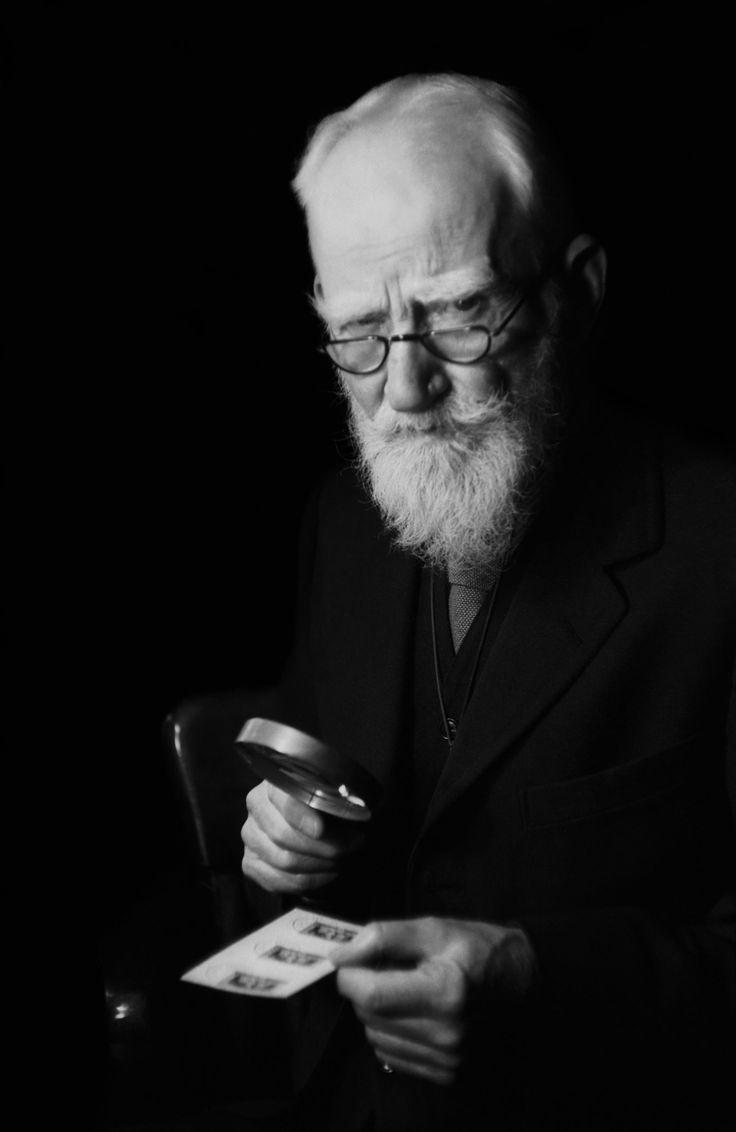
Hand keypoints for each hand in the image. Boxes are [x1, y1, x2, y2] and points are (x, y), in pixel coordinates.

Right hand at [241, 780, 364, 894]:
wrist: (307, 820)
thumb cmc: (323, 804)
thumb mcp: (331, 793)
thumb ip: (335, 799)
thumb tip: (350, 813)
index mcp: (275, 783)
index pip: (284, 801)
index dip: (301, 817)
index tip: (321, 830)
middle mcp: (256, 806)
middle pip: (283, 835)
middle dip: (323, 846)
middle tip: (351, 847)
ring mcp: (250, 835)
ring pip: (283, 860)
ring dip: (319, 865)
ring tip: (341, 860)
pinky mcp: (250, 862)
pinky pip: (276, 881)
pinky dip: (306, 882)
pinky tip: (325, 875)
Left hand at [331, 916, 537, 1085]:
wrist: (522, 982)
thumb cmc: (477, 949)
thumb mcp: (432, 929)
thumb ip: (382, 937)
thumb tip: (339, 955)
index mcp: (445, 992)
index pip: (370, 994)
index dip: (350, 973)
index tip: (355, 958)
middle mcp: (446, 1034)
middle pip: (369, 1015)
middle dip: (365, 987)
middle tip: (389, 968)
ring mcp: (448, 1059)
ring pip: (375, 1037)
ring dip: (376, 1011)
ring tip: (405, 989)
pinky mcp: (447, 1074)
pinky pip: (392, 1054)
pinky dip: (391, 1032)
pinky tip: (412, 1012)